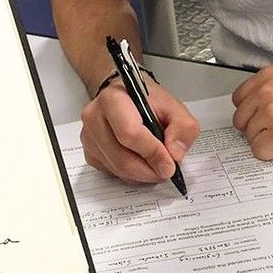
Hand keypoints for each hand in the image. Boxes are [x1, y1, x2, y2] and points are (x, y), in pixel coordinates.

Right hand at [80, 77, 199, 183]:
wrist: (126, 97)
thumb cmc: (147, 101)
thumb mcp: (173, 106)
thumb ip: (182, 128)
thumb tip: (174, 154)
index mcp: (113, 99)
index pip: (129, 133)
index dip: (152, 153)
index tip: (170, 165)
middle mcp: (94, 117)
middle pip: (122, 158)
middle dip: (150, 170)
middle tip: (167, 171)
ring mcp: (89, 137)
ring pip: (118, 169)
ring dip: (143, 175)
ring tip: (157, 166)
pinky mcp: (90, 153)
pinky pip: (113, 173)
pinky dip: (132, 175)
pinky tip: (142, 162)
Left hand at [231, 65, 272, 158]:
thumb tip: (263, 108)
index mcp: (271, 76)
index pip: (240, 100)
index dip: (253, 114)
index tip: (263, 120)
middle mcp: (267, 92)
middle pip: (242, 121)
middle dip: (258, 130)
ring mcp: (272, 114)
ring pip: (251, 138)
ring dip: (268, 143)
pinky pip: (261, 153)